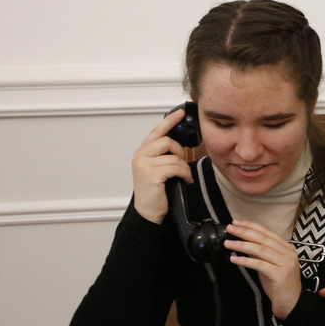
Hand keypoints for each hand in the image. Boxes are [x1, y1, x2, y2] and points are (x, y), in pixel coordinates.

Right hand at [132, 107, 193, 223]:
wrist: (148, 212)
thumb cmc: (156, 192)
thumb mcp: (157, 170)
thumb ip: (163, 156)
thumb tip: (179, 146)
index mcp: (142, 153)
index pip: (156, 131)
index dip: (169, 121)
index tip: (180, 113)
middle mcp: (140, 156)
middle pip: (167, 140)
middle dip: (180, 151)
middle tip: (183, 164)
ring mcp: (144, 164)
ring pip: (174, 155)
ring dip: (184, 167)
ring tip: (184, 176)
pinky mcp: (151, 174)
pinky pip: (176, 167)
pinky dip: (185, 174)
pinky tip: (185, 181)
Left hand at [225, 221, 302, 319]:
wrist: (292, 304)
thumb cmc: (279, 286)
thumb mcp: (269, 265)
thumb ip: (261, 255)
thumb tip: (243, 244)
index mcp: (287, 248)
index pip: (267, 233)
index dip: (251, 226)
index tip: (237, 222)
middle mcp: (288, 253)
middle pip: (263, 239)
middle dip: (244, 232)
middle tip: (229, 228)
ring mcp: (286, 264)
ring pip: (261, 250)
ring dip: (242, 245)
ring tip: (228, 243)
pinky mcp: (281, 275)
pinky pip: (260, 265)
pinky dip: (246, 261)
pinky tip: (234, 259)